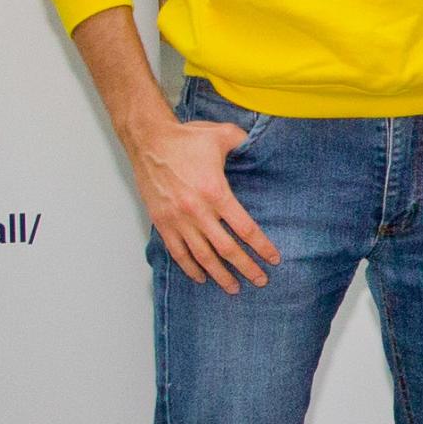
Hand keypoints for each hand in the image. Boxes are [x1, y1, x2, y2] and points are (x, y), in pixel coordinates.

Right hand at [131, 107, 275, 291]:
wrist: (149, 141)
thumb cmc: (185, 138)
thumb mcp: (222, 135)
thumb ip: (244, 142)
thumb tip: (261, 144)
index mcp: (216, 192)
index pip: (244, 228)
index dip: (261, 246)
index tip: (273, 259)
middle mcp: (197, 211)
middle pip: (227, 249)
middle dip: (246, 268)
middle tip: (261, 281)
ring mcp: (177, 220)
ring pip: (202, 256)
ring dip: (219, 275)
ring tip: (234, 288)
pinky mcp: (162, 223)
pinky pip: (177, 252)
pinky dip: (189, 268)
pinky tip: (201, 277)